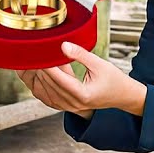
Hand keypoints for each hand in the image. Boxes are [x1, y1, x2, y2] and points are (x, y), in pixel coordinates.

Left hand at [17, 42, 144, 117]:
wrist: (122, 96)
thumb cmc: (114, 80)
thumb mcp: (100, 64)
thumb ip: (80, 54)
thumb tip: (62, 45)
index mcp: (83, 95)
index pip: (60, 79)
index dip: (48, 66)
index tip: (38, 54)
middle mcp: (74, 104)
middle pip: (50, 85)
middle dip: (40, 69)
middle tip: (31, 54)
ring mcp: (69, 107)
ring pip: (44, 93)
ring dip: (36, 77)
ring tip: (31, 61)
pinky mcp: (65, 106)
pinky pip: (46, 97)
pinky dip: (38, 85)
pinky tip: (34, 74)